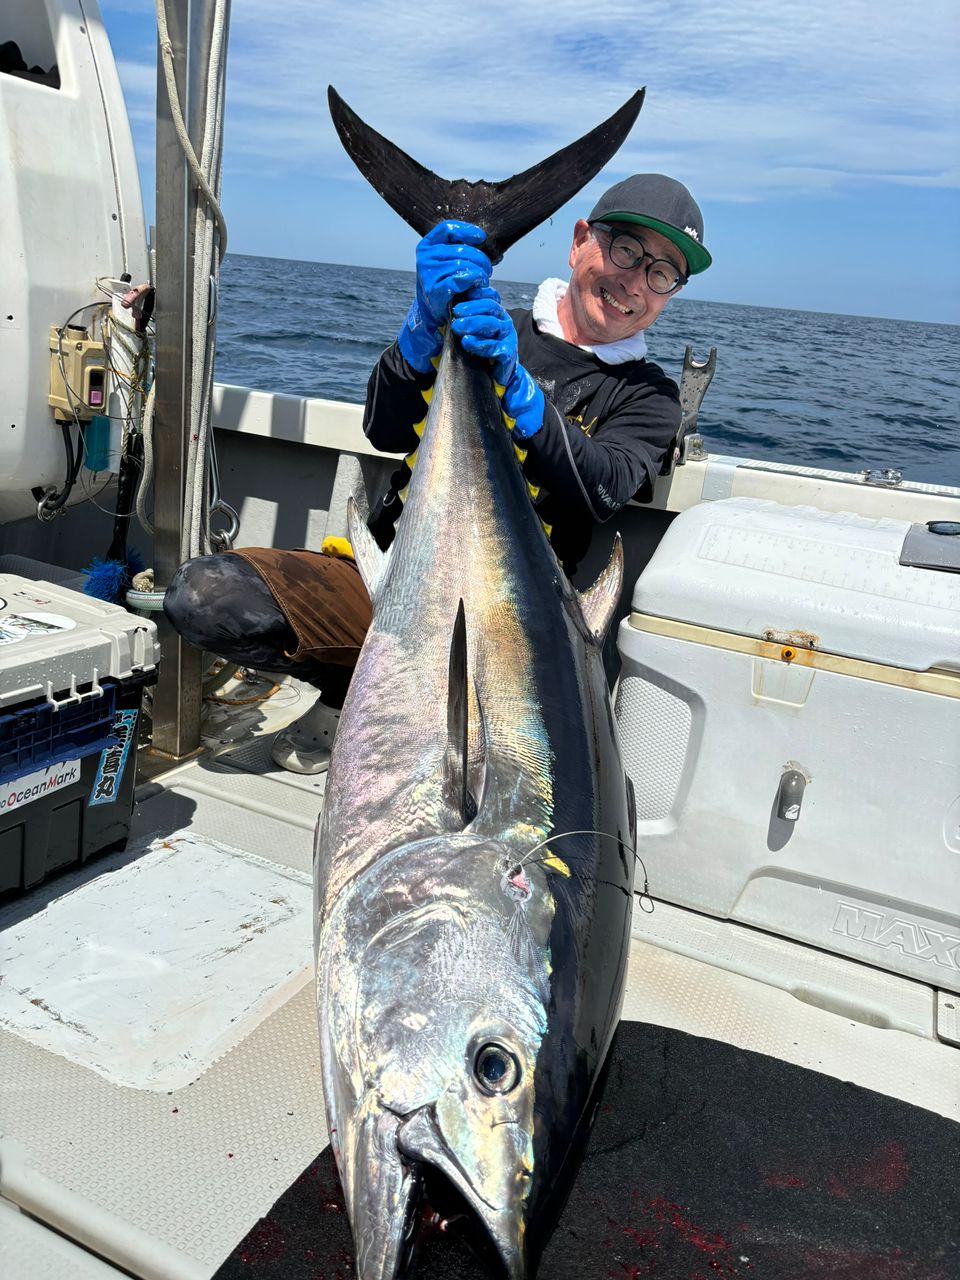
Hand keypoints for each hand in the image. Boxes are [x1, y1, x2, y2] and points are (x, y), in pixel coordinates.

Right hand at [397, 222, 491, 372]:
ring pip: (464, 265)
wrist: (432, 313)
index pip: (447, 229)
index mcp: (427, 246)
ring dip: (480, 273)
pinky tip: (478, 286)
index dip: (467, 230)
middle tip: (487, 270)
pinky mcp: (435, 290)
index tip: (481, 238)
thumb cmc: (445, 284)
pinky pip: (461, 279)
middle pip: (462, 249)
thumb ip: (459, 248)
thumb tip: (483, 238)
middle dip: (481, 259)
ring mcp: (428, 274)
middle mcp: (425, 257)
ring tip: (482, 280)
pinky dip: (474, 282)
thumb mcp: (447, 262)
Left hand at [452, 289, 543, 439]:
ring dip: (473, 324)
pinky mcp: (508, 353)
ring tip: (457, 327)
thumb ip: (466, 317)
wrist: (496, 373)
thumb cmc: (481, 349)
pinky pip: (495, 346)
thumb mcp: (473, 330)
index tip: (459, 300)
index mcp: (497, 313)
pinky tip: (466, 342)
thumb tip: (450, 305)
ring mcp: (508, 337)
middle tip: (456, 314)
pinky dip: (480, 344)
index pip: (489, 298)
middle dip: (472, 310)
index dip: (476, 297)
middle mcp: (504, 322)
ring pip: (493, 325)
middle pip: (491, 309)